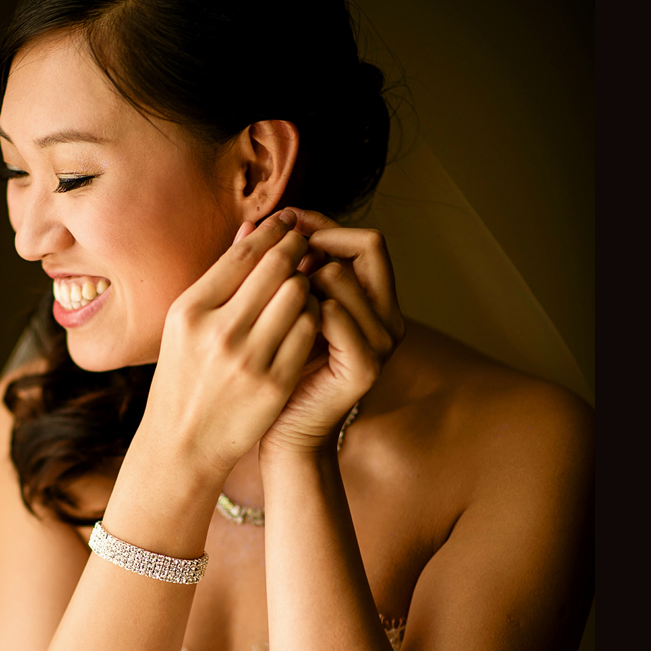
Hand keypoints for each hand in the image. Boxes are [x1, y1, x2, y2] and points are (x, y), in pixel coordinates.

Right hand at [139, 209, 323, 482]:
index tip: (287, 222)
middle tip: (307, 243)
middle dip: (297, 248)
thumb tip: (251, 229)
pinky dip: (314, 315)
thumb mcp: (186, 325)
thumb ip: (219, 279)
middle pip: (275, 268)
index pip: (242, 254)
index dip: (271, 232)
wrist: (184, 442)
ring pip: (298, 295)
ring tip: (307, 282)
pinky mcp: (274, 381)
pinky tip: (311, 315)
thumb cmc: (184, 376)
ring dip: (307, 282)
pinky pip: (309, 330)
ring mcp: (248, 358)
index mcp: (190, 310)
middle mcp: (218, 331)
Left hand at [261, 209, 404, 456]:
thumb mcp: (283, 310)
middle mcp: (390, 317)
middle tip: (282, 249)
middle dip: (320, 240)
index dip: (326, 225)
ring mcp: (382, 342)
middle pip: (368, 246)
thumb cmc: (277, 369)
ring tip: (275, 296)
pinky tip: (278, 323)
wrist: (282, 432)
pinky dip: (302, 309)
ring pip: (341, 276)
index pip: (365, 240)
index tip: (287, 220)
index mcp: (376, 301)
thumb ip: (278, 268)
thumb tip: (260, 218)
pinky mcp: (364, 366)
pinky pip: (331, 314)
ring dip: (302, 278)